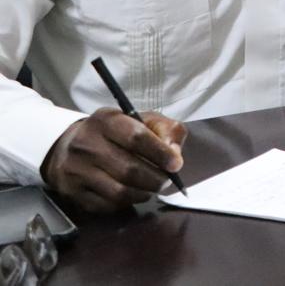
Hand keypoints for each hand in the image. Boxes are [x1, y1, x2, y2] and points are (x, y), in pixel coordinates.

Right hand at [41, 108, 186, 212]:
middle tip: (167, 181)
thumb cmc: (115, 133)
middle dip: (155, 179)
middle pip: (129, 169)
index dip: (160, 153)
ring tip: (152, 188)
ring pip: (118, 191)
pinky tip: (133, 194)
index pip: (136, 138)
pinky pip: (106, 205)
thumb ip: (165, 130)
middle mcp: (86, 144)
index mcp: (106, 120)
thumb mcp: (142, 120)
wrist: (69, 146)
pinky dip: (126, 203)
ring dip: (143, 193)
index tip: (176, 165)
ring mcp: (76, 170)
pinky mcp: (72, 192)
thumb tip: (174, 154)